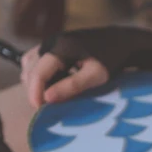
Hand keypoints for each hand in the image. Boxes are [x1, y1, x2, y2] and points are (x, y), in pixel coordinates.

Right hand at [20, 25, 151, 107]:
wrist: (121, 41)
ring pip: (30, 65)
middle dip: (35, 89)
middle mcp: (50, 41)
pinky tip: (54, 83)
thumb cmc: (112, 59)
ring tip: (53, 95)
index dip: (35, 94)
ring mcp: (50, 41)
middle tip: (48, 107)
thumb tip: (47, 98)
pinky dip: (39, 73)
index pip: (37, 73)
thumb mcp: (97, 75)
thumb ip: (72, 86)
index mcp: (59, 47)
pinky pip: (35, 60)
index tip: (39, 110)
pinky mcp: (52, 44)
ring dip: (36, 82)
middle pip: (30, 69)